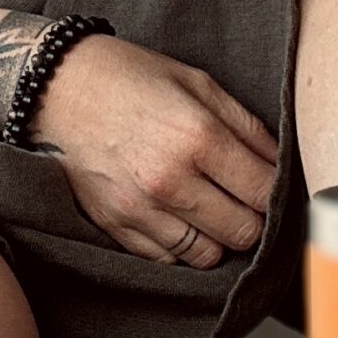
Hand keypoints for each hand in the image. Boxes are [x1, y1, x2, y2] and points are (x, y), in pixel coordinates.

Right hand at [23, 34, 279, 267]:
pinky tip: (178, 216)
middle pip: (243, 232)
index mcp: (199, 137)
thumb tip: (280, 164)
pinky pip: (167, 260)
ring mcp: (140, 209)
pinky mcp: (115, 226)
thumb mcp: (198, 82)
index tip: (268, 183)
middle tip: (241, 197)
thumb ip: (246, 126)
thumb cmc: (130, 77)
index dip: (275, 192)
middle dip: (251, 217)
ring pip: (207, 256)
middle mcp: (171, 180)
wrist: (57, 87)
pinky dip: (181, 246)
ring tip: (209, 208)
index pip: (264, 192)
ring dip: (217, 236)